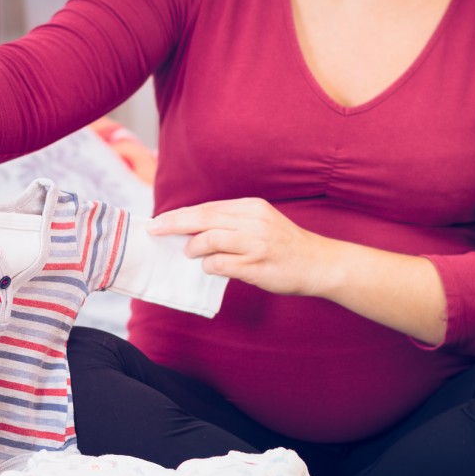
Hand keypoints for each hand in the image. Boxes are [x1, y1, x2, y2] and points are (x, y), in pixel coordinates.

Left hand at [146, 198, 333, 295]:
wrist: (319, 263)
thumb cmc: (285, 245)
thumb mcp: (261, 223)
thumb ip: (232, 223)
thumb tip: (195, 229)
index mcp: (251, 207)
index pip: (208, 208)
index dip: (181, 214)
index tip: (160, 221)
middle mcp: (252, 221)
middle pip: (204, 218)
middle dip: (175, 224)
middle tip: (155, 230)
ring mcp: (255, 243)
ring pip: (209, 239)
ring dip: (193, 247)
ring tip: (189, 253)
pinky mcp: (256, 265)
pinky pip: (220, 264)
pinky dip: (209, 266)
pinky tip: (209, 267)